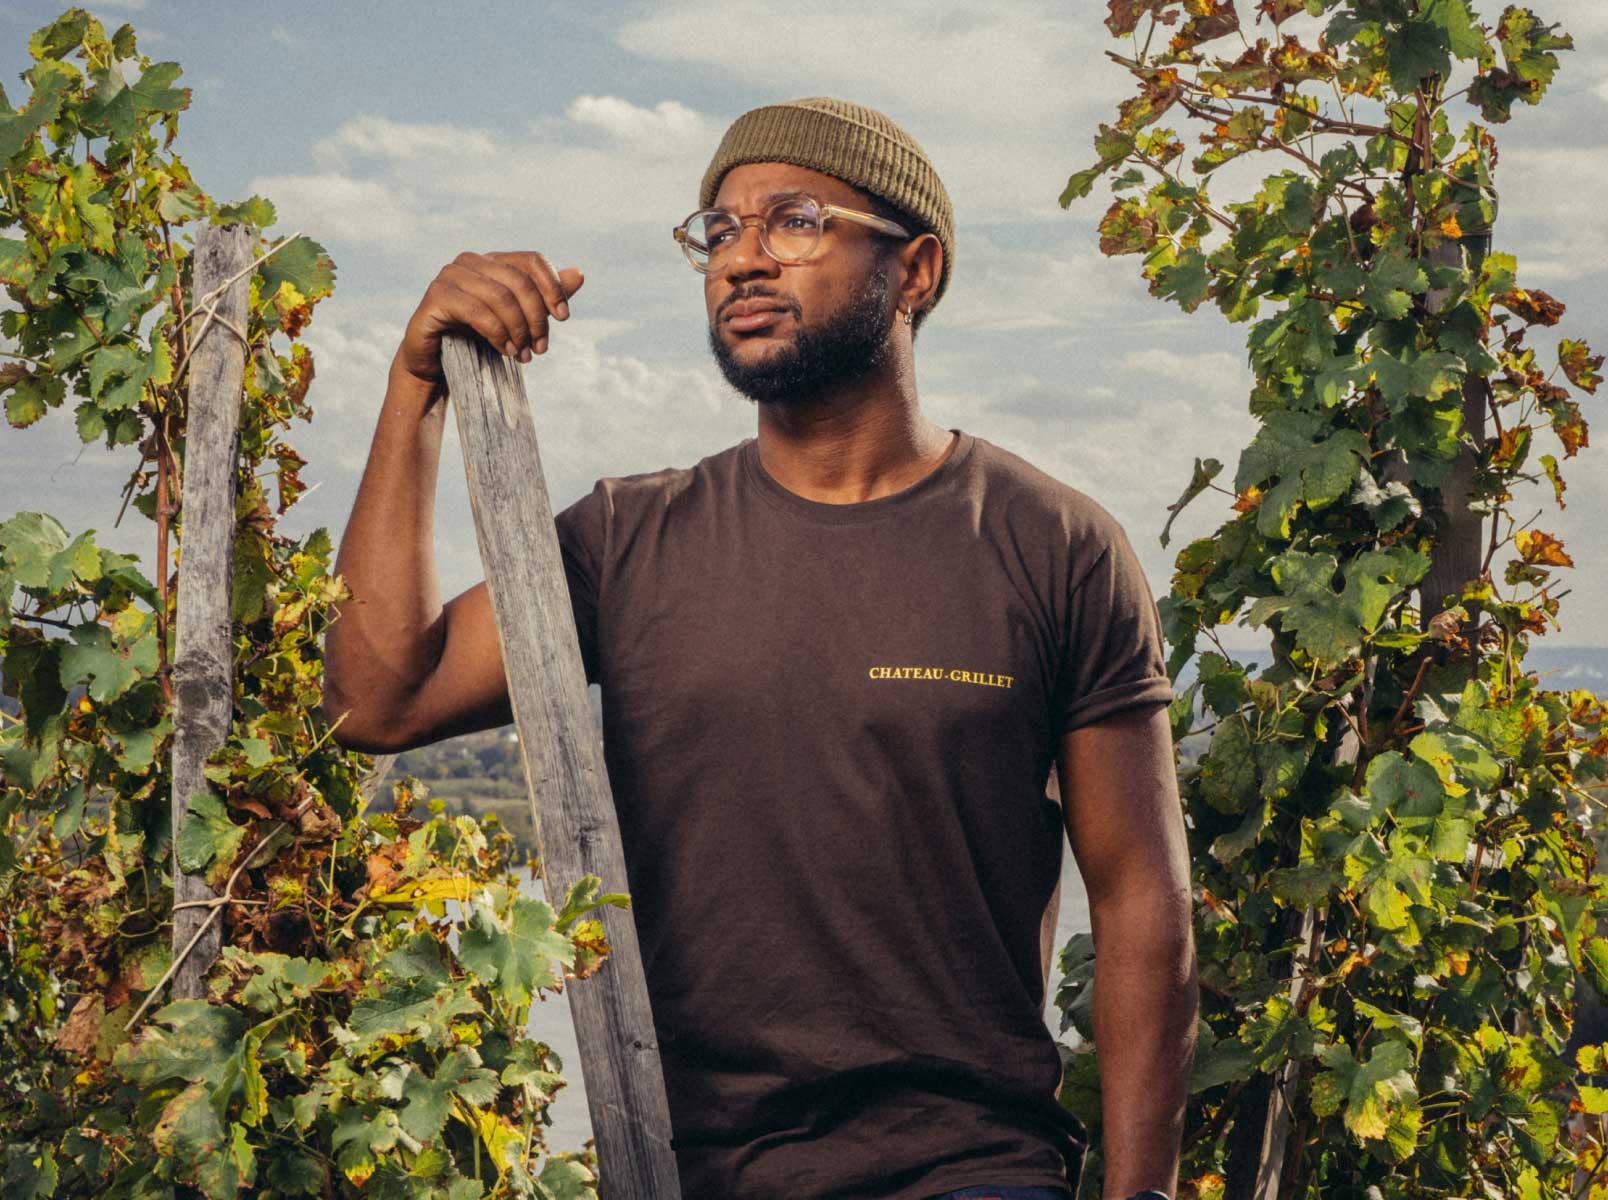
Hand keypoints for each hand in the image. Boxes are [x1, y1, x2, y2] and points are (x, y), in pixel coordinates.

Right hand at [394, 250, 584, 388]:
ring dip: (519, 330)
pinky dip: (498, 334)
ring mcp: (450, 276)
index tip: (564, 317)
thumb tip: (580, 273)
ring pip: (500, 296)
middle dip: (537, 318)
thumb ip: (546, 297)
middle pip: (519, 281)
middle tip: (541, 348)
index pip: (533, 260)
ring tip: (524, 355)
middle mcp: (470, 261)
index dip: (553, 287)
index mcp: (492, 260)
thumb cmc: (479, 337)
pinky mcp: (436, 297)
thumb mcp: (519, 318)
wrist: (438, 362)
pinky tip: (506, 351)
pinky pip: (477, 311)